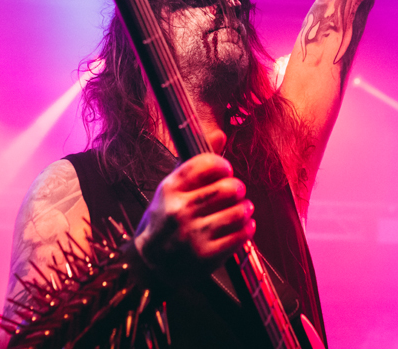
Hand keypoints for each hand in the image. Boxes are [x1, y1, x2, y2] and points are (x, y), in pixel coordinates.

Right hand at [134, 148, 255, 279]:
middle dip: (237, 188)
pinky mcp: (206, 256)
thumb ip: (196, 163)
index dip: (222, 165)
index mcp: (169, 189)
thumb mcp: (171, 189)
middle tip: (236, 191)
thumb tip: (220, 133)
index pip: (207, 164)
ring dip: (245, 208)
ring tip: (243, 208)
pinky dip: (247, 227)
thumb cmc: (163, 220)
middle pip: (228, 187)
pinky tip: (244, 225)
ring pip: (238, 211)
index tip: (225, 170)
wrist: (149, 264)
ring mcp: (193, 235)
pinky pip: (240, 235)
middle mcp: (179, 210)